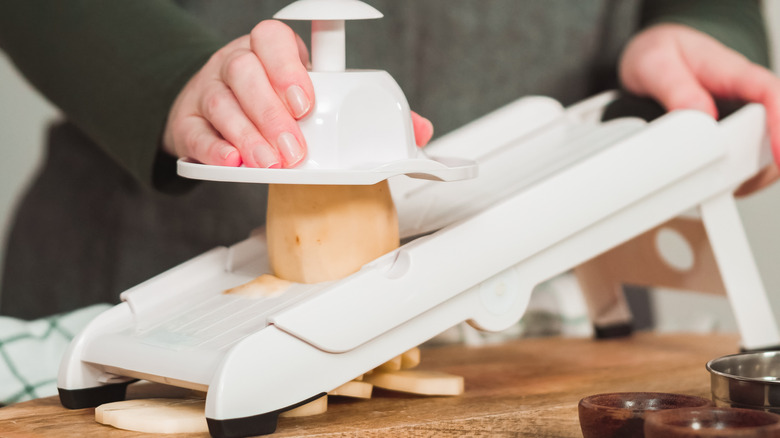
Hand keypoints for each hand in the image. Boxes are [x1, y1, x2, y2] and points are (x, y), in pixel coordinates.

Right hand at [163, 20, 432, 168]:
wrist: (214, 109)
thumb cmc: (275, 102)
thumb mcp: (317, 97)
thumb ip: (365, 112)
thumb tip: (420, 131)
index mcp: (271, 52)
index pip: (274, 40)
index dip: (288, 67)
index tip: (306, 99)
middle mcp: (236, 63)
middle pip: (246, 73)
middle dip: (271, 114)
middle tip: (293, 149)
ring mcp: (208, 90)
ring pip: (221, 102)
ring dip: (246, 136)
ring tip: (268, 164)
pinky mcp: (188, 121)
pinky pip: (194, 131)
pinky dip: (210, 149)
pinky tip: (229, 163)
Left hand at [619, 23, 779, 194]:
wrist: (650, 57)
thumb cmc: (659, 56)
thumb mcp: (655, 64)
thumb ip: (676, 87)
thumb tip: (700, 114)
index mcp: (732, 72)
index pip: (769, 94)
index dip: (779, 125)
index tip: (778, 154)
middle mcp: (743, 96)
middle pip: (772, 130)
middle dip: (765, 159)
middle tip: (736, 181)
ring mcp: (738, 117)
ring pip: (761, 150)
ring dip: (747, 173)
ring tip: (720, 187)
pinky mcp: (729, 134)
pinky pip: (741, 160)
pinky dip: (732, 177)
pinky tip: (715, 187)